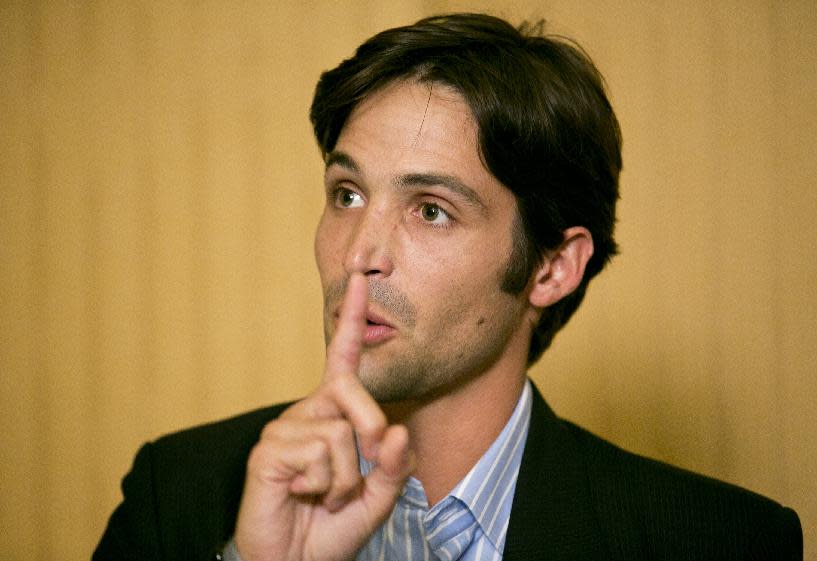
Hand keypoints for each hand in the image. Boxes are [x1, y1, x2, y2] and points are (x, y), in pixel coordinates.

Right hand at [233, 273, 412, 560]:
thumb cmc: (334, 526)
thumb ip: (393, 465)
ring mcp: (285, 429)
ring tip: (325, 496)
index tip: (358, 276)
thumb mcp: (378, 497)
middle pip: (351, 391)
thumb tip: (394, 431)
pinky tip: (300, 495)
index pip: (342, 358)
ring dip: (345, 480)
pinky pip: (315, 455)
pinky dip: (322, 486)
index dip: (351, 319)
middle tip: (361, 476)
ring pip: (339, 434)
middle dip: (370, 432)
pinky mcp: (267, 450)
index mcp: (333, 414)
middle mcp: (308, 412)